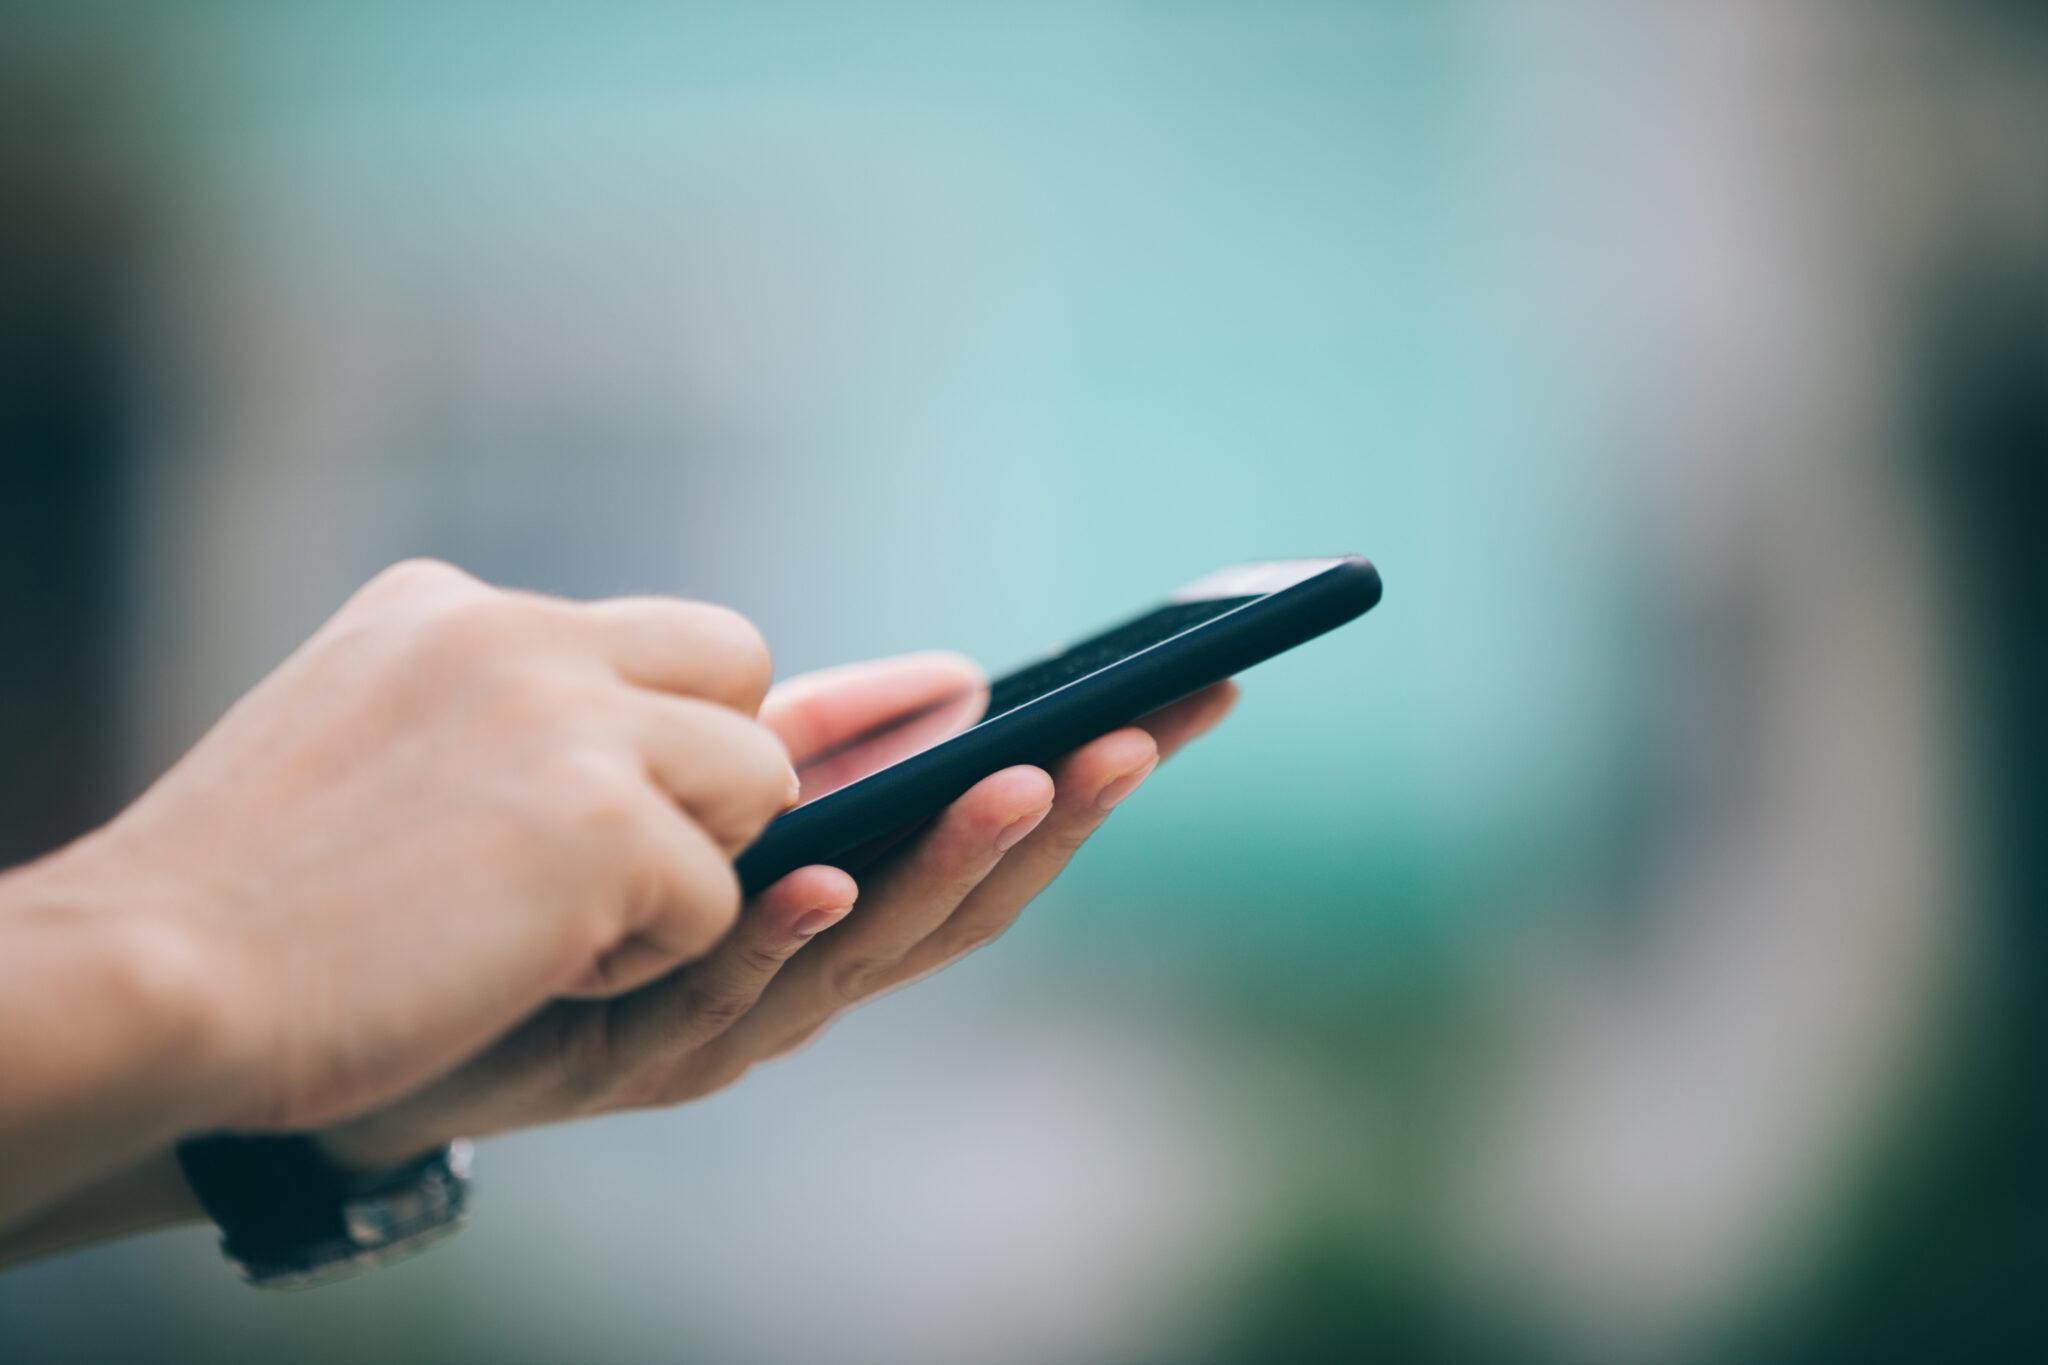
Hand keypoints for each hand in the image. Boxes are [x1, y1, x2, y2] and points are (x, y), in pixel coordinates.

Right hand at [49, 560, 797, 1134]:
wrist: (157, 978)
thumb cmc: (245, 898)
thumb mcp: (357, 736)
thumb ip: (480, 712)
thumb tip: (614, 738)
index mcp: (452, 606)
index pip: (645, 637)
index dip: (651, 732)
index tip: (577, 816)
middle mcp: (524, 634)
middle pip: (739, 669)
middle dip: (710, 773)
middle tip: (614, 865)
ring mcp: (574, 723)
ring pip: (758, 776)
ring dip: (687, 867)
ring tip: (561, 925)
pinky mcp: (609, 828)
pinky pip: (718, 899)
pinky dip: (645, 957)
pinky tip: (531, 970)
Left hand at [314, 656, 1238, 1168]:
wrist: (364, 989)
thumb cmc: (562, 883)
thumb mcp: (710, 792)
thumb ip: (827, 743)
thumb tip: (959, 674)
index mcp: (839, 912)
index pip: (991, 845)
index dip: (1093, 778)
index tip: (1194, 694)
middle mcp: (805, 980)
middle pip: (963, 909)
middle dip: (1061, 823)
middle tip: (1142, 733)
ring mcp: (726, 1023)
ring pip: (864, 955)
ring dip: (949, 866)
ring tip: (1023, 781)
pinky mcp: (625, 1049)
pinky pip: (715, 991)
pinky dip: (778, 936)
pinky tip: (821, 868)